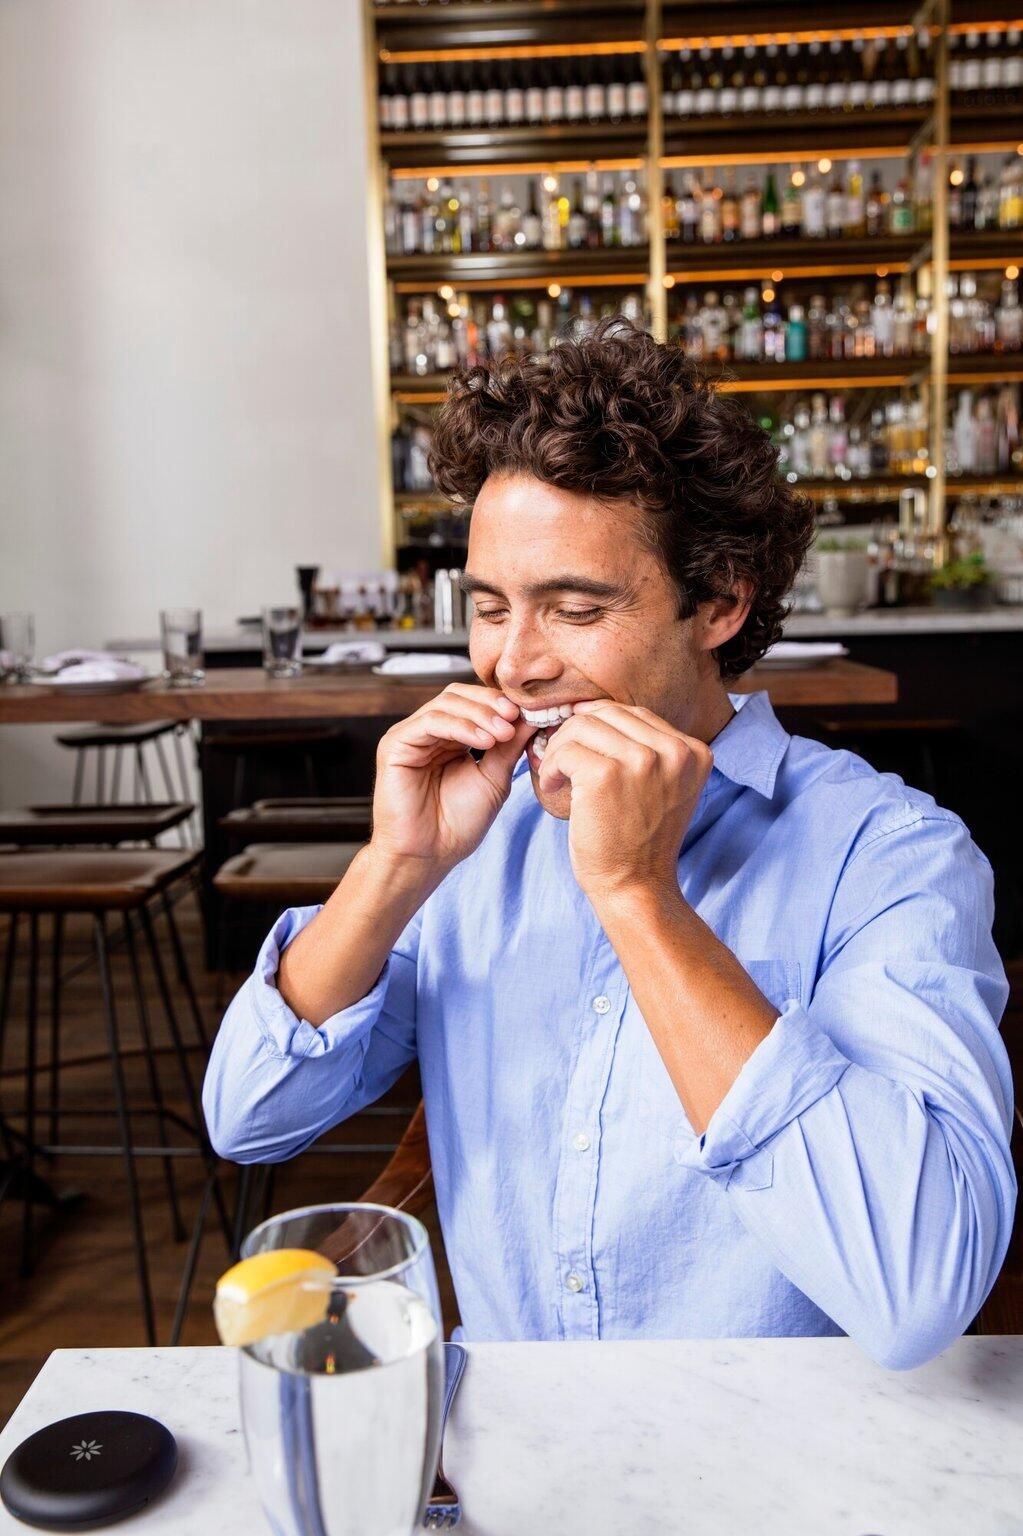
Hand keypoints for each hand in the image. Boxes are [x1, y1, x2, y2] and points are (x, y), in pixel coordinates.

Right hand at [370, 683, 536, 872]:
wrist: (429, 855)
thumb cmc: (458, 824)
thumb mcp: (493, 778)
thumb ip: (508, 746)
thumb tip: (532, 717)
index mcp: (449, 738)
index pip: (473, 702)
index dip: (500, 703)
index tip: (531, 713)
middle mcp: (428, 733)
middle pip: (458, 695)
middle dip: (490, 704)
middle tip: (516, 718)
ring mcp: (410, 736)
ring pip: (446, 704)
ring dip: (480, 715)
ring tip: (503, 733)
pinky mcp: (395, 744)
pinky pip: (430, 722)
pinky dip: (461, 726)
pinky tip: (484, 741)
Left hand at [537, 701, 712, 902]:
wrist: (635, 886)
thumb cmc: (639, 839)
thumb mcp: (664, 787)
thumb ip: (649, 750)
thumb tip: (595, 710)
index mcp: (693, 751)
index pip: (635, 714)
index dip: (600, 727)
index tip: (583, 751)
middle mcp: (674, 752)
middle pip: (607, 713)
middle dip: (577, 734)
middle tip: (563, 762)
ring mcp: (641, 761)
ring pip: (582, 726)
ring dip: (560, 749)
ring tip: (558, 776)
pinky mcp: (605, 775)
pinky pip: (565, 750)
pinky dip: (550, 767)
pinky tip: (552, 787)